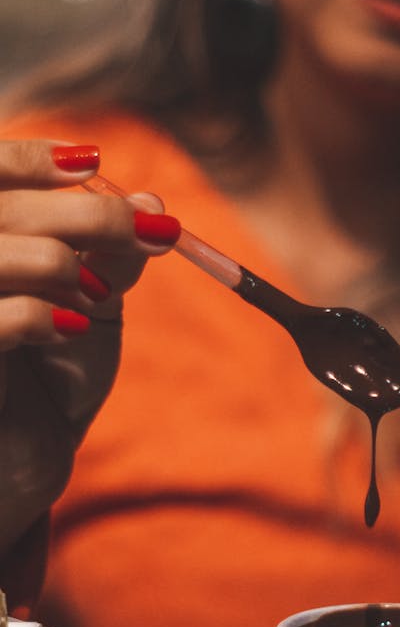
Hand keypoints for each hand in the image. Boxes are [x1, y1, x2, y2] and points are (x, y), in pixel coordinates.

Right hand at [0, 139, 180, 552]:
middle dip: (87, 213)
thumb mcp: (86, 308)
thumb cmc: (46, 382)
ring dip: (64, 263)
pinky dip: (39, 314)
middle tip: (155, 231)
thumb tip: (152, 202)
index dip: (29, 161)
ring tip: (99, 296)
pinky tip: (72, 328)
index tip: (94, 162)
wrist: (18, 465)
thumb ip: (109, 256)